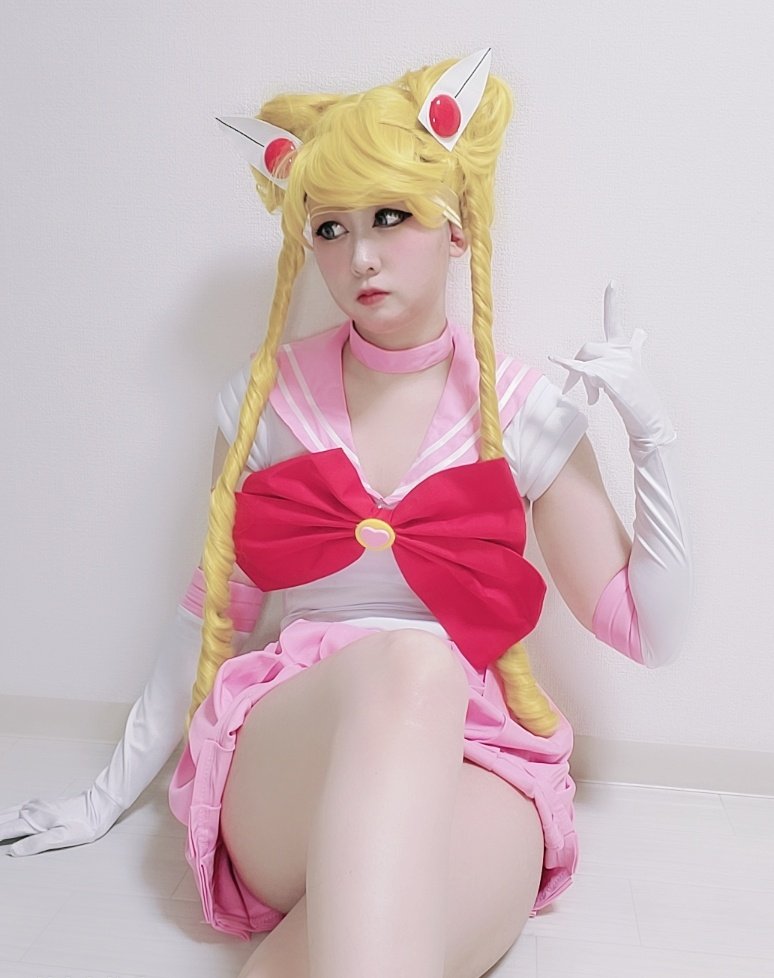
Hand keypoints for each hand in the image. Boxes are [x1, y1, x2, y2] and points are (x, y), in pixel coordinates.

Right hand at [0, 783, 123, 855]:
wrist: (100, 804)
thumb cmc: (86, 823)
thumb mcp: (64, 838)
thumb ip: (37, 843)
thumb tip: (13, 851)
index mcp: (35, 820)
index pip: (4, 830)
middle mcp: (32, 810)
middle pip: (2, 820)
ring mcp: (36, 805)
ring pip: (8, 813)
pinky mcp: (41, 804)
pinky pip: (16, 809)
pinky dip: (5, 815)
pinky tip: (4, 818)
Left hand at [548, 280, 675, 448]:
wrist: (648, 419)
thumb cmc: (637, 396)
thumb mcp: (635, 368)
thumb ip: (635, 347)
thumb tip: (641, 331)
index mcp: (624, 349)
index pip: (614, 322)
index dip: (612, 302)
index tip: (612, 282)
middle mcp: (622, 352)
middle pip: (586, 349)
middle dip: (576, 368)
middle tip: (576, 390)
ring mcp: (618, 364)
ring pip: (584, 362)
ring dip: (582, 381)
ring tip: (593, 398)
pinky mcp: (612, 378)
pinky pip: (583, 369)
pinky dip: (567, 365)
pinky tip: (553, 359)